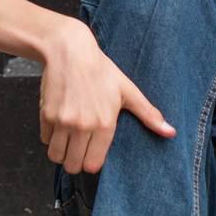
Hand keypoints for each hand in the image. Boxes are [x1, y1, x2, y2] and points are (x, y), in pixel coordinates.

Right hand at [37, 20, 174, 174]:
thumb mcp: (128, 91)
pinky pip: (44, 140)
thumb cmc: (100, 70)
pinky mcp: (47, 115)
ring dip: (60, 152)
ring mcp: (63, 121)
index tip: (91, 153)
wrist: (69, 51)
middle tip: (78, 149)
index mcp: (105, 124)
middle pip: (72, 165)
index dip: (91, 162)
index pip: (93, 165)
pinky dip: (50, 136)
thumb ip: (148, 115)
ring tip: (67, 139)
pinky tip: (58, 124)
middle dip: (75, 161)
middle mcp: (82, 126)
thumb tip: (171, 133)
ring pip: (56, 156)